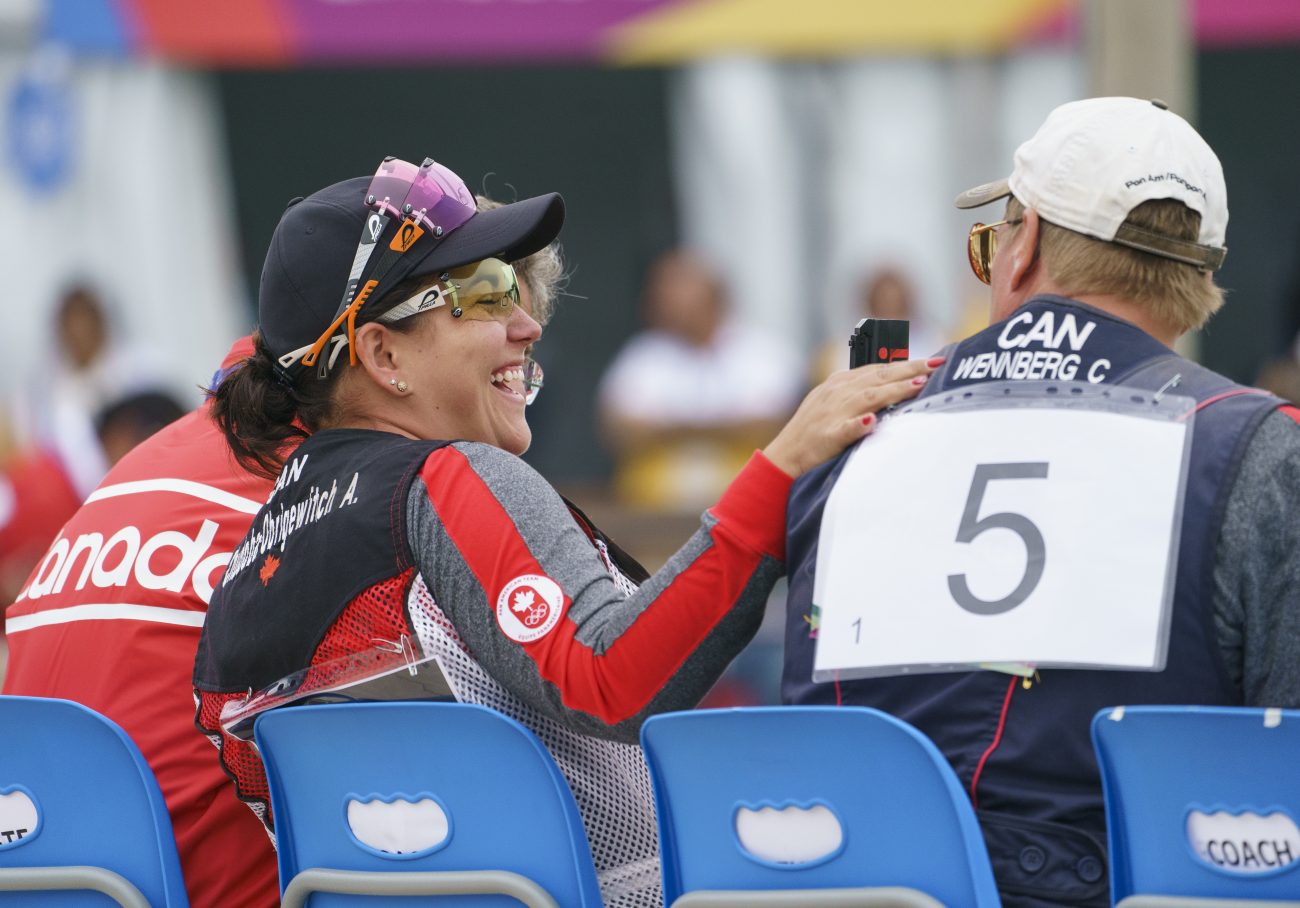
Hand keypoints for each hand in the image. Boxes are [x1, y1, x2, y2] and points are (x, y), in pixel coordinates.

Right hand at [762, 357, 941, 478]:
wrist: (785, 456)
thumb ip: (860, 393)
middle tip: (936, 365)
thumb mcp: (834, 403)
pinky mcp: (827, 436)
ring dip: (893, 391)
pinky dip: (857, 425)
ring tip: (918, 386)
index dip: (907, 365)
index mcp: (840, 383)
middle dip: (910, 370)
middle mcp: (838, 393)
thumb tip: (893, 386)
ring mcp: (833, 414)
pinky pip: (844, 430)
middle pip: (879, 377)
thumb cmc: (813, 431)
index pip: (879, 369)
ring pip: (868, 397)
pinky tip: (870, 422)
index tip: (933, 362)